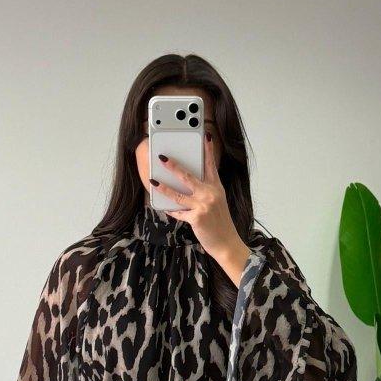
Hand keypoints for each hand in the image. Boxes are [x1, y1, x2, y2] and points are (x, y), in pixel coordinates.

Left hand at [150, 135, 250, 285]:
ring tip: (153, 181)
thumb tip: (188, 185)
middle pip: (188, 176)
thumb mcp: (218, 203)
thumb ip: (206, 192)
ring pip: (178, 194)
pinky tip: (165, 208)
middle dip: (174, 166)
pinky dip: (172, 211)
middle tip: (163, 158)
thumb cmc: (221, 223)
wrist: (227, 243)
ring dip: (164, 188)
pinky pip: (179, 212)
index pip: (211, 166)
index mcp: (217, 188)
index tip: (205, 137)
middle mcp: (210, 194)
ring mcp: (203, 205)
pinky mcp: (196, 217)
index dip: (208, 151)